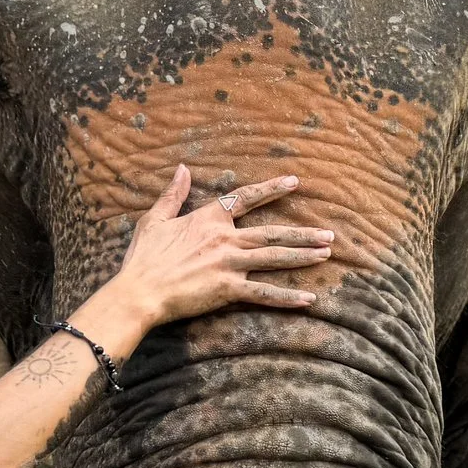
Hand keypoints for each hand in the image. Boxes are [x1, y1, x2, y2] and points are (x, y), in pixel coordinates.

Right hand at [98, 165, 332, 334]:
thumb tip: (183, 168)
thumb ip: (173, 193)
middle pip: (272, 232)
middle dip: (303, 233)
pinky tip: (308, 299)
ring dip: (303, 256)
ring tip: (326, 254)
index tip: (295, 182)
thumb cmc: (143, 258)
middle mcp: (225, 238)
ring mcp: (229, 264)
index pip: (246, 197)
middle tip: (329, 234)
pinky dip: (287, 297)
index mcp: (208, 219)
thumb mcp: (155, 219)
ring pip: (274, 258)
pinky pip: (263, 293)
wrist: (138, 291)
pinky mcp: (228, 289)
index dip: (271, 188)